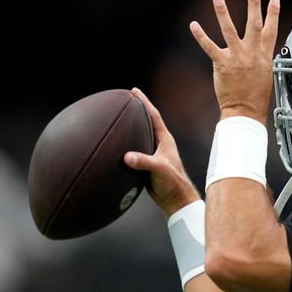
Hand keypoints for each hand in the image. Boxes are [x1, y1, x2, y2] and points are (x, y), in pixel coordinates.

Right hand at [124, 87, 199, 215]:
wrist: (175, 200)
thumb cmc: (173, 184)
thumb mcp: (159, 170)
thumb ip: (144, 162)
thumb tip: (127, 157)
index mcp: (165, 140)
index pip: (153, 116)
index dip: (144, 102)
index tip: (134, 91)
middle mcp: (159, 145)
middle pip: (146, 122)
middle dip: (136, 110)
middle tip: (124, 100)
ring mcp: (153, 154)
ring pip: (140, 136)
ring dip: (130, 128)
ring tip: (118, 119)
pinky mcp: (147, 165)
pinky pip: (134, 150)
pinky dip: (126, 145)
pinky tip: (115, 145)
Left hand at [190, 0, 279, 124]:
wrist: (245, 112)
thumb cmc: (256, 98)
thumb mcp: (266, 75)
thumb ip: (262, 60)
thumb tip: (262, 53)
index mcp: (264, 56)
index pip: (270, 30)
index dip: (272, 14)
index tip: (274, 0)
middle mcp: (251, 54)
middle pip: (254, 24)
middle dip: (254, 5)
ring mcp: (236, 57)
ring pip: (229, 30)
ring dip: (223, 13)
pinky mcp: (222, 64)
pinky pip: (209, 47)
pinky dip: (200, 36)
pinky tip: (194, 25)